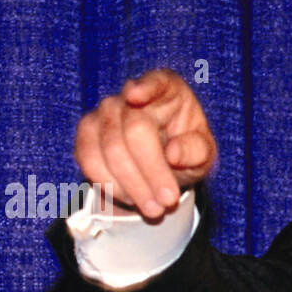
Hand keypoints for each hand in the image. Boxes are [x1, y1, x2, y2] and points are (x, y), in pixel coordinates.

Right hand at [73, 68, 216, 218]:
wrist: (164, 165)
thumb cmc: (187, 151)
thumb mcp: (204, 154)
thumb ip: (196, 151)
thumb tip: (173, 153)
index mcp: (168, 89)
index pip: (156, 83)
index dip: (145, 88)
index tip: (135, 96)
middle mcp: (131, 93)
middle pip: (135, 130)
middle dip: (151, 171)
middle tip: (168, 202)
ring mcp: (105, 111)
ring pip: (109, 149)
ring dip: (131, 185)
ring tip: (154, 209)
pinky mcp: (87, 132)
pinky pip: (89, 159)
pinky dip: (110, 185)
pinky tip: (130, 199)